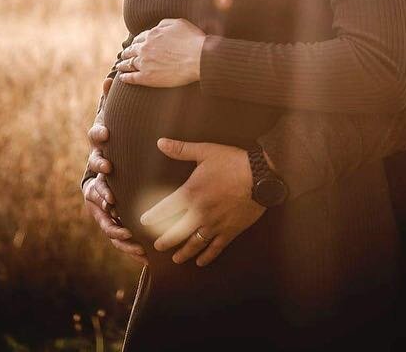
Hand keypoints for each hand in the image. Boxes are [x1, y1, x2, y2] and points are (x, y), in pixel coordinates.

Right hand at [81, 79, 143, 260]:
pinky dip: (124, 240)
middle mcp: (97, 174)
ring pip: (101, 210)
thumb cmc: (124, 143)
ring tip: (123, 224)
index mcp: (101, 149)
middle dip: (102, 187)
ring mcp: (101, 196)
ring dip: (111, 219)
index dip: (99, 140)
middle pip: (94, 180)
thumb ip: (115, 103)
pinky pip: (114, 229)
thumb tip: (108, 79)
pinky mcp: (111, 215)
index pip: (95, 141)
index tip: (108, 137)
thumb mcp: (123, 122)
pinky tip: (138, 251)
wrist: (123, 168)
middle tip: (111, 187)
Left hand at [114, 19, 205, 87]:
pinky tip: (122, 78)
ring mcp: (145, 63)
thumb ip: (164, 24)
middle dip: (127, 52)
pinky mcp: (147, 78)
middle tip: (124, 56)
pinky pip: (132, 78)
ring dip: (123, 65)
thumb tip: (156, 27)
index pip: (139, 38)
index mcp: (152, 35)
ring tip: (120, 67)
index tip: (135, 45)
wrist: (199, 58)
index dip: (136, 42)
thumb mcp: (178, 23)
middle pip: (131, 50)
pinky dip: (125, 78)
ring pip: (128, 64)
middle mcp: (145, 48)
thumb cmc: (192, 40)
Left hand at [140, 138, 264, 266]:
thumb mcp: (205, 151)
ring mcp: (215, 224)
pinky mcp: (230, 231)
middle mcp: (199, 212)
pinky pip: (216, 248)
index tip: (144, 222)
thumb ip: (181, 149)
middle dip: (164, 241)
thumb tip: (161, 142)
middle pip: (176, 232)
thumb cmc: (233, 162)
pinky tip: (201, 262)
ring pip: (194, 244)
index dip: (152, 217)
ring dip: (183, 253)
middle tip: (157, 246)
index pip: (164, 209)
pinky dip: (207, 257)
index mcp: (190, 193)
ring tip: (176, 259)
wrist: (260, 175)